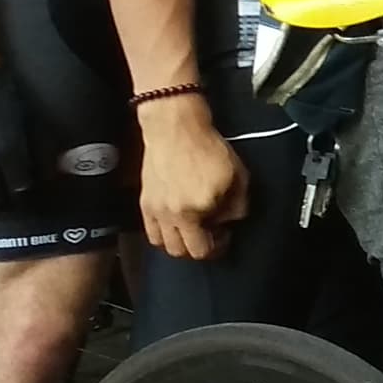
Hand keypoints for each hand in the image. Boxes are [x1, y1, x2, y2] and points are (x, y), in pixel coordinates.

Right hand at [138, 101, 247, 261]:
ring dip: (179, 243)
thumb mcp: (238, 178)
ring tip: (193, 229)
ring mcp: (154, 210)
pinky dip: (163, 233)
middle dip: (198, 248)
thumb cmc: (209, 150)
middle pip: (180, 252)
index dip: (218, 247)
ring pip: (162, 245)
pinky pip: (150, 231)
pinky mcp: (144, 202)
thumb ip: (238, 207)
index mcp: (194, 211)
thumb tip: (230, 222)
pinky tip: (177, 221)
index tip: (225, 234)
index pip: (202, 250)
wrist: (176, 129)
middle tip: (210, 234)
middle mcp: (170, 215)